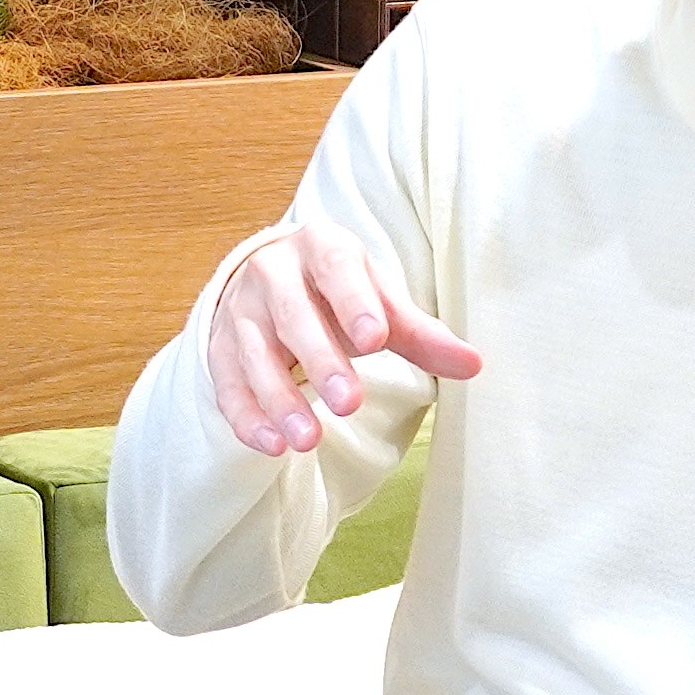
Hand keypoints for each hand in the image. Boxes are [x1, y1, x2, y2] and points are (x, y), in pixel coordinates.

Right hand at [210, 223, 482, 455]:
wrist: (270, 279)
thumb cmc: (338, 292)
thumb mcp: (379, 301)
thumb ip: (421, 334)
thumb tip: (474, 365)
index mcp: (322, 248)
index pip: (338, 270)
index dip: (356, 304)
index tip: (377, 340)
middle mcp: (273, 273)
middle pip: (293, 316)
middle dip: (321, 361)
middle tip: (350, 404)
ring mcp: (241, 311)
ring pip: (255, 355)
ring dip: (280, 400)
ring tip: (308, 441)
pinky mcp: (219, 349)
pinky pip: (228, 385)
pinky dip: (247, 417)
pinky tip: (272, 446)